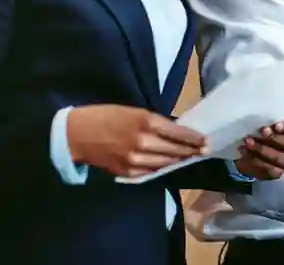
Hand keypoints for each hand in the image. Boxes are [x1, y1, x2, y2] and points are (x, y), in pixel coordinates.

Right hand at [67, 105, 206, 177]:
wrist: (78, 134)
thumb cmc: (108, 115)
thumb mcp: (135, 111)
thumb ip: (155, 122)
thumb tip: (176, 130)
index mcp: (147, 122)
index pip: (178, 133)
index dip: (194, 138)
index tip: (205, 140)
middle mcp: (144, 142)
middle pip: (175, 150)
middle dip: (191, 151)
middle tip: (204, 150)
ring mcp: (135, 160)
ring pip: (165, 163)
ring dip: (179, 160)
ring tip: (190, 158)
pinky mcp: (127, 172)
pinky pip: (150, 172)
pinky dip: (161, 168)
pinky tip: (169, 165)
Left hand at [235, 118, 283, 179]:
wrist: (247, 151)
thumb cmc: (258, 134)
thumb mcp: (262, 125)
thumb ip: (267, 124)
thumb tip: (266, 127)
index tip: (276, 126)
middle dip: (274, 138)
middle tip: (261, 132)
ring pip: (281, 158)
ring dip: (263, 150)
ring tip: (248, 142)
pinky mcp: (277, 172)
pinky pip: (270, 170)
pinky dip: (256, 160)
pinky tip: (245, 151)